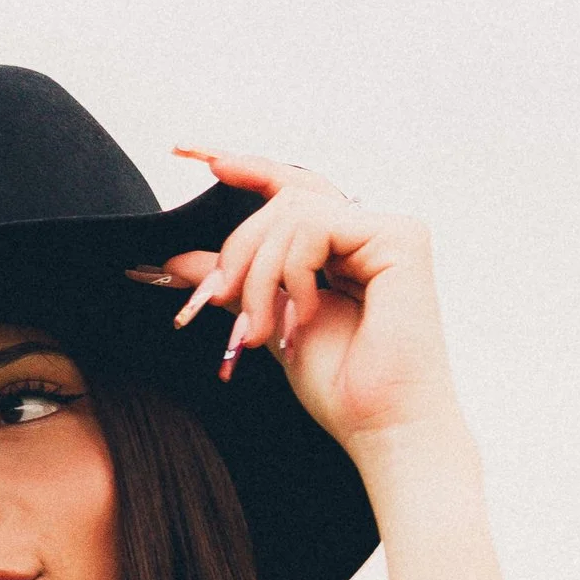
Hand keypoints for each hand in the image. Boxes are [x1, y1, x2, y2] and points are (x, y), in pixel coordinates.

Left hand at [129, 147, 463, 464]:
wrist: (380, 428)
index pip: (291, 192)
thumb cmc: (341, 389)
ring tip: (260, 331)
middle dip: (239, 252)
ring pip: (293, 213)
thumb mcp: (269, 325)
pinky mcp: (399, 237)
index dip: (245, 168)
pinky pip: (315, 225)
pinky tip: (300, 316)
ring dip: (259, 272)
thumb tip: (179, 261)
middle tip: (216, 301)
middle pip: (283, 202)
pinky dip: (291, 271)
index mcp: (345, 249)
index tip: (191, 151)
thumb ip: (236, 286)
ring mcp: (389, 230)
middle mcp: (370, 232)